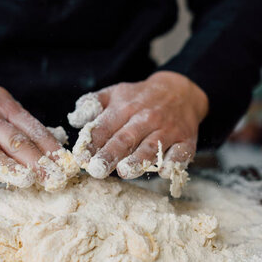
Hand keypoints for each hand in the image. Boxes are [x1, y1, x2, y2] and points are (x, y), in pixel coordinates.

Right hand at [0, 59, 62, 180]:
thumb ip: (20, 120)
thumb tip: (50, 142)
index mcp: (2, 105)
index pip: (31, 128)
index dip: (48, 148)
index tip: (63, 165)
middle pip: (13, 140)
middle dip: (35, 161)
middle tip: (51, 179)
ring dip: (8, 166)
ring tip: (26, 180)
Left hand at [71, 71, 207, 179]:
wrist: (180, 90)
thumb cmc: (139, 98)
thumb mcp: (114, 93)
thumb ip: (92, 104)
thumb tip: (74, 119)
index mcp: (124, 108)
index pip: (105, 127)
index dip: (92, 143)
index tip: (81, 158)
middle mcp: (145, 119)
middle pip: (125, 139)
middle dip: (110, 154)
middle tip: (97, 170)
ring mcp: (167, 130)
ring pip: (151, 147)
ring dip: (138, 160)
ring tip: (125, 171)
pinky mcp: (186, 141)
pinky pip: (181, 152)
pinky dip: (174, 161)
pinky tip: (164, 170)